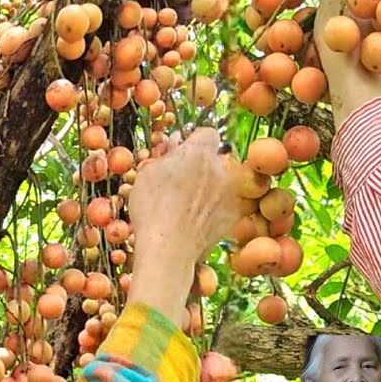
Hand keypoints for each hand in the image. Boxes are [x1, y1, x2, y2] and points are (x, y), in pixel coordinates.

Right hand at [128, 127, 239, 266]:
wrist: (169, 249)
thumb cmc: (152, 209)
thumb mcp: (147, 173)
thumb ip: (165, 154)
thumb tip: (174, 144)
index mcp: (198, 152)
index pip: (207, 132)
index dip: (194, 141)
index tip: (182, 153)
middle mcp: (220, 169)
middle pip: (214, 159)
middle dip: (201, 166)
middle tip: (180, 182)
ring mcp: (230, 193)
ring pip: (220, 182)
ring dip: (208, 188)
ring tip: (184, 206)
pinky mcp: (233, 215)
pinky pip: (223, 204)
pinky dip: (213, 209)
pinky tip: (194, 221)